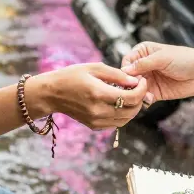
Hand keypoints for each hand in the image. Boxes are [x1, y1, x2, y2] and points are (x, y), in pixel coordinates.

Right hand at [29, 63, 147, 128]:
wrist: (51, 94)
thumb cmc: (71, 76)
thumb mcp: (93, 68)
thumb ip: (117, 75)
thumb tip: (135, 80)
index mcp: (99, 93)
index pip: (131, 97)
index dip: (142, 89)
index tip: (142, 80)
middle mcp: (98, 110)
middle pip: (131, 110)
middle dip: (140, 98)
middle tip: (139, 87)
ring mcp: (96, 121)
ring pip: (126, 119)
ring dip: (133, 108)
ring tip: (131, 95)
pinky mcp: (94, 126)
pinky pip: (116, 123)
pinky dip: (123, 114)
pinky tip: (120, 103)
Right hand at [120, 42, 193, 102]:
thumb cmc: (186, 59)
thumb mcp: (163, 58)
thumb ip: (143, 63)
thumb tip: (125, 70)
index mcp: (144, 52)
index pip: (127, 61)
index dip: (126, 70)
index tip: (130, 78)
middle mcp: (144, 65)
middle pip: (129, 77)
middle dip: (131, 84)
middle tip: (137, 88)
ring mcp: (149, 79)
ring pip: (134, 88)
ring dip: (137, 93)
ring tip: (145, 95)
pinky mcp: (155, 92)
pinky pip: (143, 98)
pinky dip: (143, 100)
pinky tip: (149, 99)